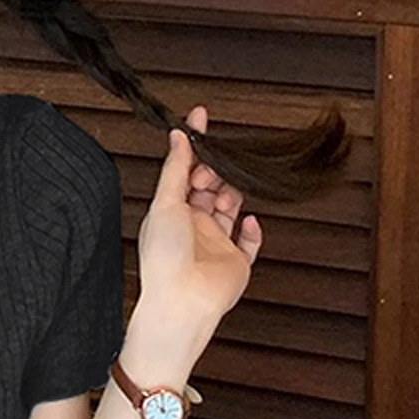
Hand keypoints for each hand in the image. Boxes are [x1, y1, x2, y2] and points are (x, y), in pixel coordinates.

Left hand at [134, 105, 262, 344]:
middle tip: (216, 164)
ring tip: (229, 188)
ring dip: (232, 193)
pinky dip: (253, 231)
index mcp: (170, 213)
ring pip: (230, 208)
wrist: (182, 299)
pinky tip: (249, 220)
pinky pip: (249, 242)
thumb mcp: (164, 203)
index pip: (184, 172)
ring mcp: (215, 244)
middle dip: (214, 171)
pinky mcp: (236, 262)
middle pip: (209, 188)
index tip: (200, 119)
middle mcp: (193, 226)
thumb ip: (175, 169)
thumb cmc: (165, 258)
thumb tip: (178, 136)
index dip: (194, 147)